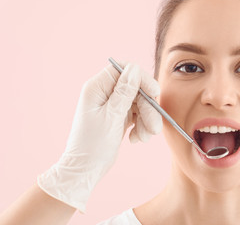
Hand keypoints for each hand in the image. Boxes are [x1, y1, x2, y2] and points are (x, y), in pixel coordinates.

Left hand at [37, 61, 161, 212]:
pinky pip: (137, 114)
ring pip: (139, 103)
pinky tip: (135, 139)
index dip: (142, 79)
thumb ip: (124, 92)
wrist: (85, 170)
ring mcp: (112, 105)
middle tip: (154, 129)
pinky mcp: (119, 116)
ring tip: (143, 138)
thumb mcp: (112, 117)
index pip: (124, 70)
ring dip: (146, 120)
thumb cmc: (92, 146)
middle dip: (147, 109)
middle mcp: (104, 93)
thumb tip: (134, 69)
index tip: (154, 92)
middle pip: (136, 89)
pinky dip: (141, 126)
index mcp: (97, 88)